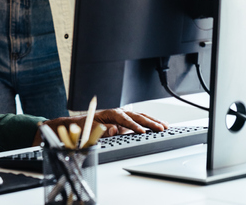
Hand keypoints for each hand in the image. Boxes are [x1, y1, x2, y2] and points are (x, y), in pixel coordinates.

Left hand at [37, 109, 168, 144]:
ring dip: (152, 121)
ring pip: (140, 117)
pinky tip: (159, 125)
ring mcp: (122, 117)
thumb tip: (114, 130)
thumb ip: (102, 129)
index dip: (133, 126)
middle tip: (160, 128)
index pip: (124, 119)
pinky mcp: (125, 122)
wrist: (80, 124)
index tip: (142, 132)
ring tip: (165, 126)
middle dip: (149, 122)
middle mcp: (118, 113)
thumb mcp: (89, 128)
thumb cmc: (84, 125)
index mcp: (109, 113)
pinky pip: (139, 121)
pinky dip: (150, 122)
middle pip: (136, 116)